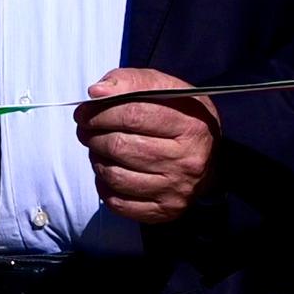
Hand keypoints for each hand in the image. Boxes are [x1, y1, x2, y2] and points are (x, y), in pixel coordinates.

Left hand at [78, 65, 217, 225]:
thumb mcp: (166, 88)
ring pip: (115, 176)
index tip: (84, 111)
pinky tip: (109, 172)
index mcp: (191, 125)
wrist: (210, 160)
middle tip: (86, 129)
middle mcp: (187, 161)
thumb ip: (132, 82)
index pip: (133, 115)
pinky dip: (104, 186)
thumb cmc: (180, 117)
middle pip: (120, 146)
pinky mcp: (164, 211)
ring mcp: (176, 190)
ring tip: (99, 148)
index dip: (100, 112)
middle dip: (93, 135)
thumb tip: (96, 93)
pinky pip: (118, 202)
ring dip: (96, 159)